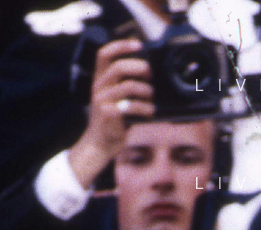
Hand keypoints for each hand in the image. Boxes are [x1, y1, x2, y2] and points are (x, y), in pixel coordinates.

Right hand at [68, 40, 153, 188]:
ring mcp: (102, 101)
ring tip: (152, 96)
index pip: (104, 54)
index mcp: (99, 80)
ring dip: (145, 90)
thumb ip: (125, 85)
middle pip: (118, 68)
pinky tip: (150, 112)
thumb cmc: (113, 121)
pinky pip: (130, 107)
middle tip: (150, 73)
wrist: (100, 145)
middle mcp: (98, 87)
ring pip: (127, 87)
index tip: (138, 44)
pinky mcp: (109, 115)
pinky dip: (145, 108)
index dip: (120, 46)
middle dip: (138, 67)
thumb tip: (149, 74)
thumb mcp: (115, 99)